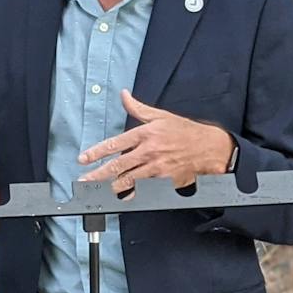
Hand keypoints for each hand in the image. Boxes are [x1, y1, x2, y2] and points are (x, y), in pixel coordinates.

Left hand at [77, 89, 234, 193]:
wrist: (208, 148)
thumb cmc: (185, 131)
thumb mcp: (161, 115)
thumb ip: (138, 108)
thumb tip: (124, 95)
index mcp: (145, 134)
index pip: (115, 144)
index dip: (97, 152)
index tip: (84, 158)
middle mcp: (148, 152)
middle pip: (118, 165)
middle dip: (97, 174)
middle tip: (84, 180)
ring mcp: (156, 169)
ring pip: (128, 180)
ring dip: (110, 187)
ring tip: (96, 191)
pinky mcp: (163, 182)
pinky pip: (143, 189)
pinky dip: (131, 194)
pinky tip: (121, 197)